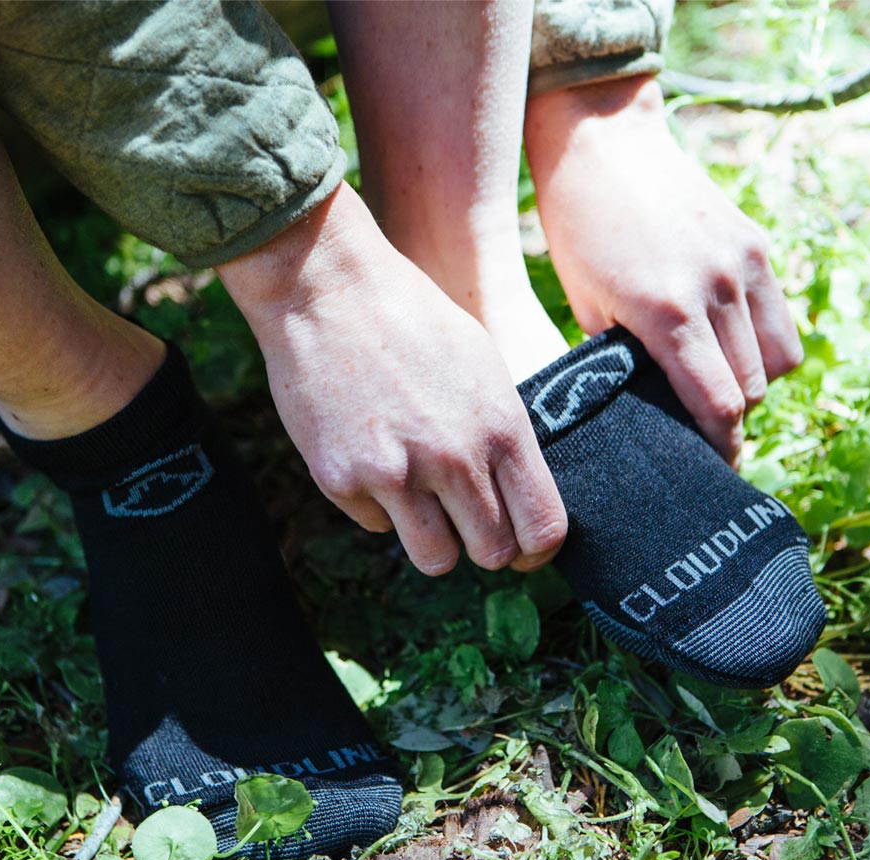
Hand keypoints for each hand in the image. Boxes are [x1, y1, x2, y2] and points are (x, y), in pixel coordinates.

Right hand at [217, 183, 567, 575]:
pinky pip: (378, 526)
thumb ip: (504, 436)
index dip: (537, 551)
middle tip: (469, 525)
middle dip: (485, 547)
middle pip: (491, 553)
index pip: (543, 527)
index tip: (524, 550)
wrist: (327, 289)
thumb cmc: (413, 320)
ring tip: (422, 505)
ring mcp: (394, 474)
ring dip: (435, 542)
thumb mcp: (484, 368)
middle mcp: (452, 458)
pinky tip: (373, 460)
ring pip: (436, 559)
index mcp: (500, 427)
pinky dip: (380, 507)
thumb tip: (517, 496)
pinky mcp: (341, 480)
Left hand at [525, 75, 802, 464]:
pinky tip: (727, 344)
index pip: (719, 405)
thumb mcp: (587, 307)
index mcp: (667, 314)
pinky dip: (763, 341)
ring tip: (717, 384)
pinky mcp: (756, 243)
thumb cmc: (577, 231)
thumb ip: (624, 361)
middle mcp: (718, 289)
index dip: (719, 445)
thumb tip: (649, 409)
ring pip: (779, 358)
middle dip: (731, 418)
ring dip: (754, 381)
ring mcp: (745, 263)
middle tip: (702, 428)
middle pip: (754, 389)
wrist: (601, 142)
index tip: (711, 467)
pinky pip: (780, 315)